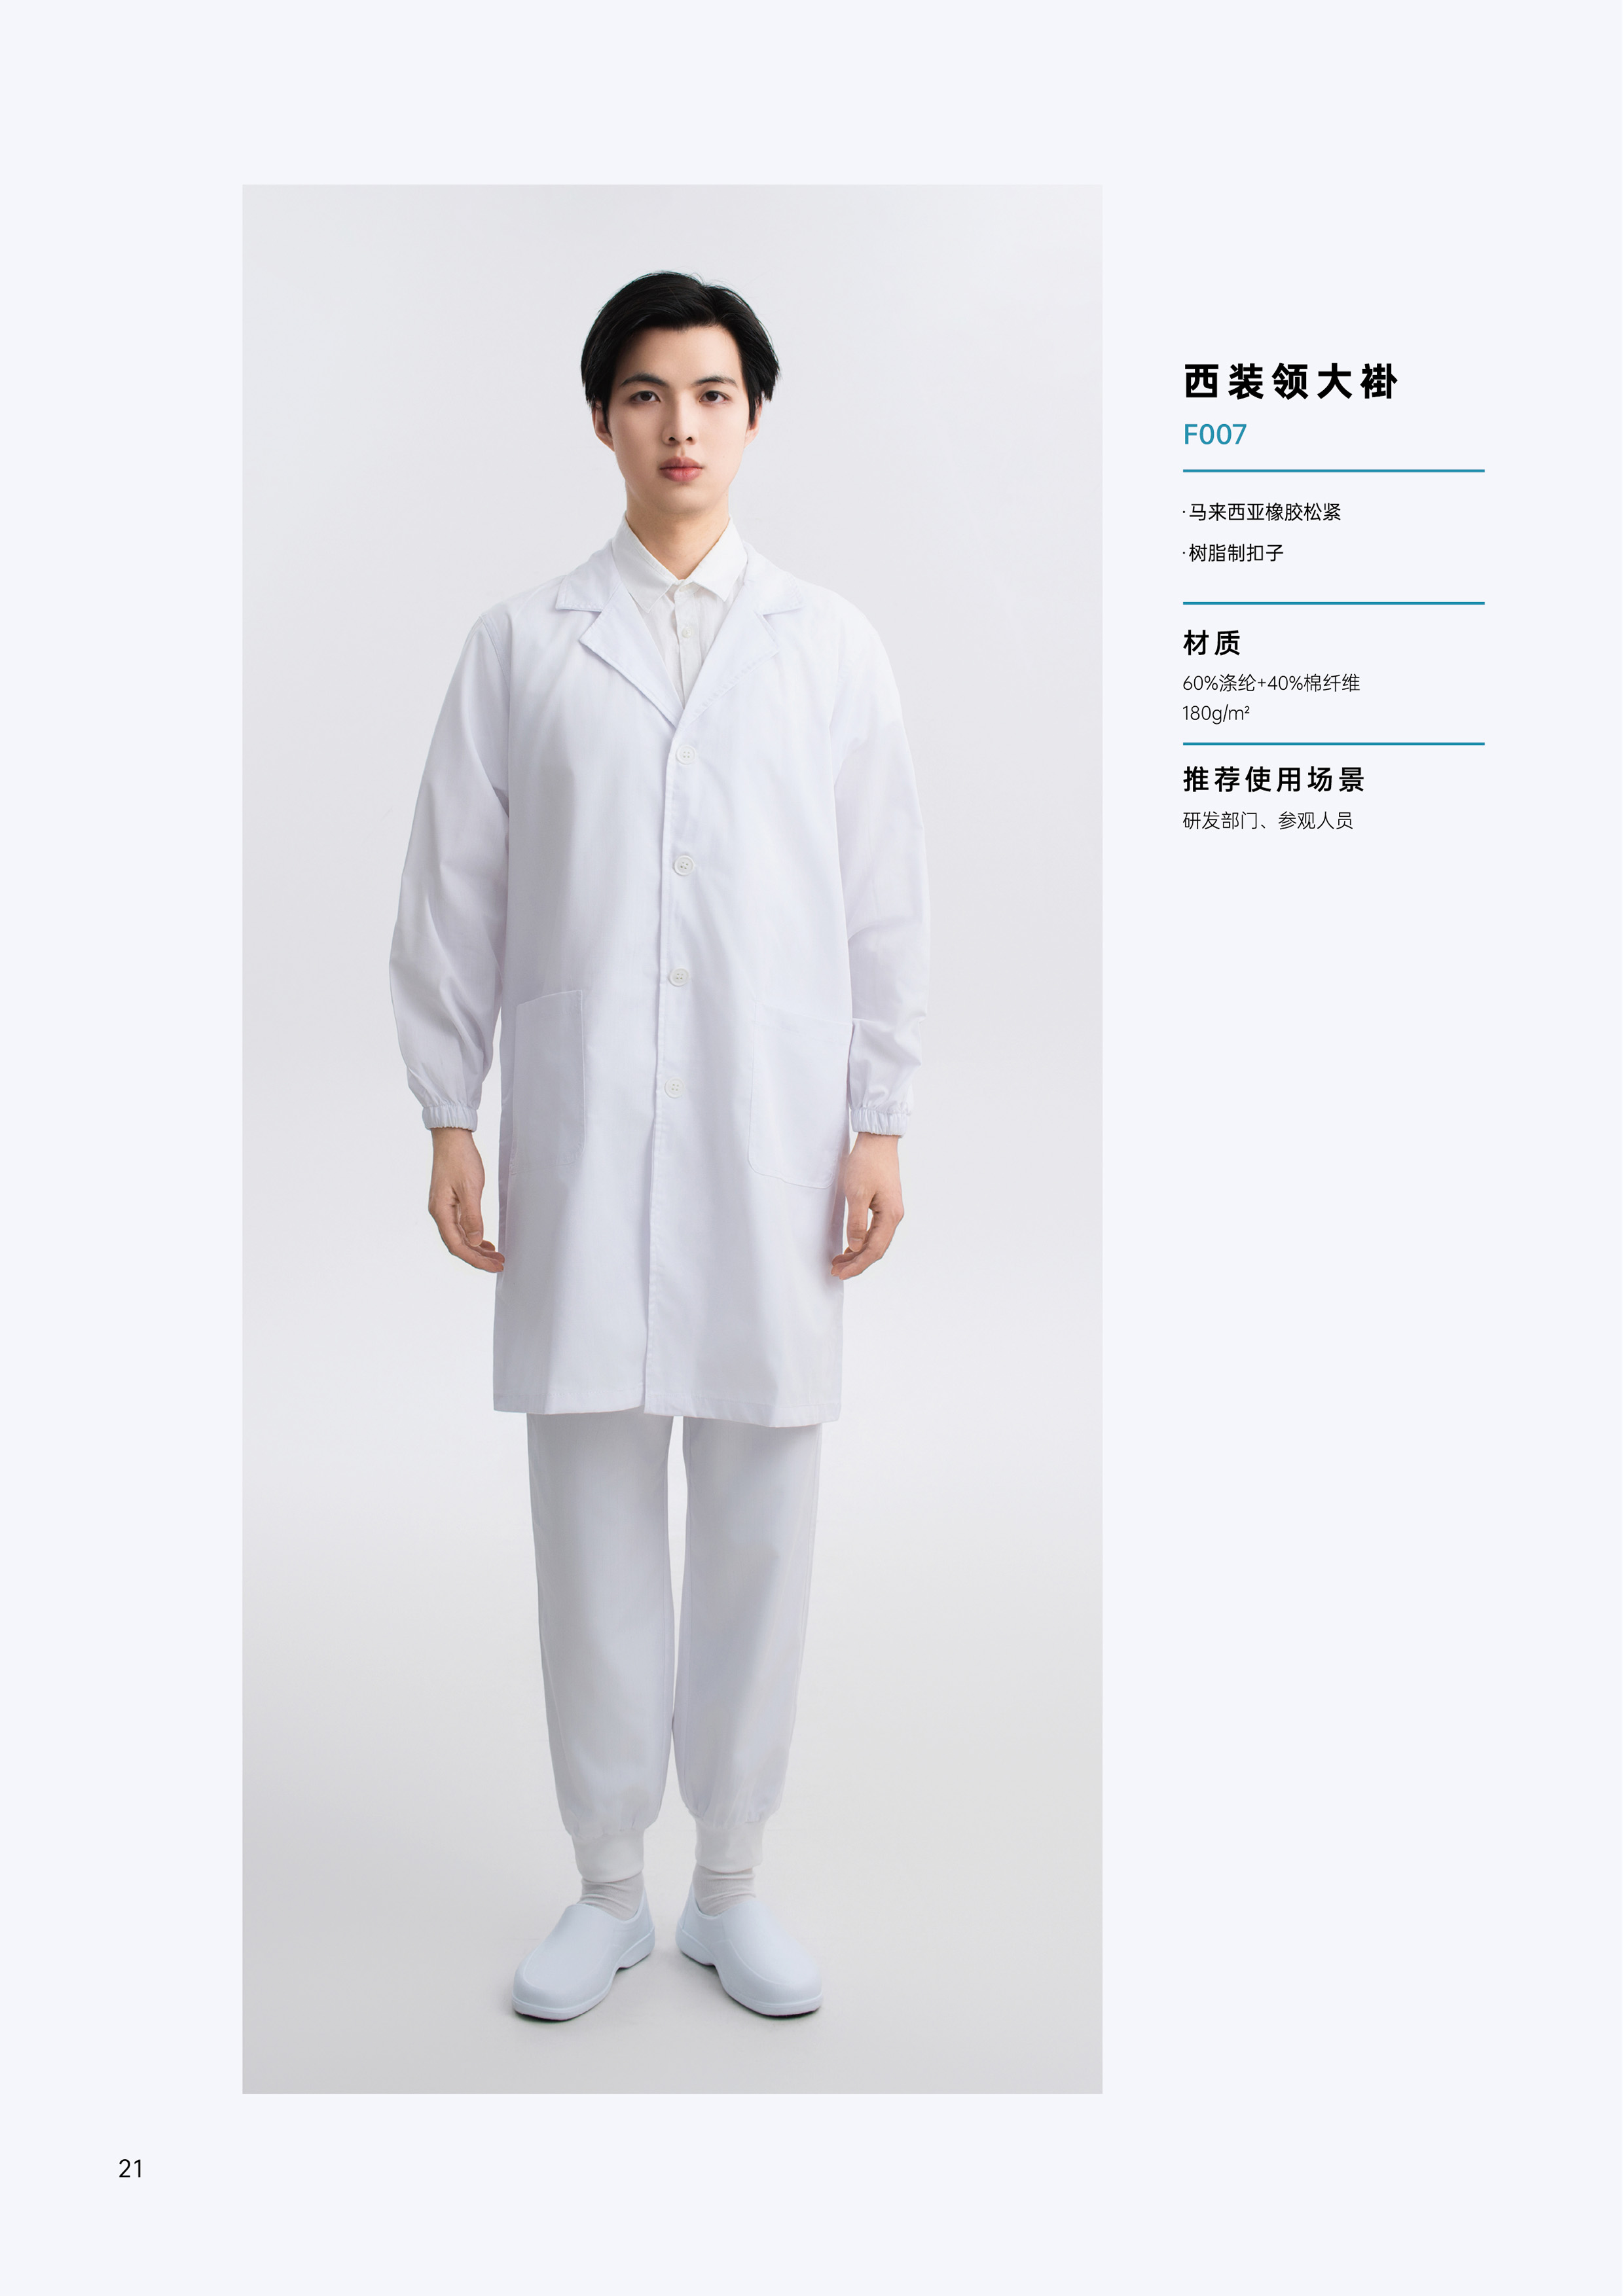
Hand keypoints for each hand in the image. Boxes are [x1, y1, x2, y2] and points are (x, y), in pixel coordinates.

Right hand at [428, 1127, 504, 1272]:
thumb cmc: (460, 1158)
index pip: (457, 1246)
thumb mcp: (471, 1188)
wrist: (451, 1137)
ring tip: (495, 1255)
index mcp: (441, 1212)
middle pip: (458, 1245)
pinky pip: (461, 1226)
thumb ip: (473, 1217)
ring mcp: (444, 1207)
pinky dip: (474, 1235)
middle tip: (498, 1264)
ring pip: (460, 1236)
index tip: (492, 1267)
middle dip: (478, 1257)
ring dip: (477, 1248)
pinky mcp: (450, 1201)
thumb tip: (476, 1242)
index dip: (475, 1259)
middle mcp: (439, 1213)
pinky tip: (484, 1240)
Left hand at [832, 1132, 903, 1280]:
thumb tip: (856, 1246)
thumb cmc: (867, 1163)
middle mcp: (894, 1216)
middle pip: (876, 1249)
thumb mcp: (856, 1193)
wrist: (878, 1141)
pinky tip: (851, 1246)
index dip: (857, 1265)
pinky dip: (862, 1241)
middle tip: (836, 1272)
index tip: (841, 1274)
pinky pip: (875, 1231)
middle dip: (856, 1263)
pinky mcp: (885, 1205)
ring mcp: (890, 1211)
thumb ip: (857, 1222)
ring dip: (858, 1253)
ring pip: (875, 1241)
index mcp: (890, 1216)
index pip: (874, 1250)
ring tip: (840, 1262)